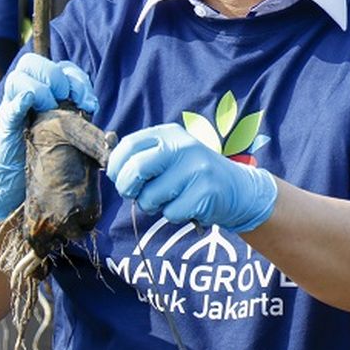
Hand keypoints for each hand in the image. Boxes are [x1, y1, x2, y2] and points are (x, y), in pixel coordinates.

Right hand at [0, 53, 97, 220]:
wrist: (14, 187)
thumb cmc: (46, 161)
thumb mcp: (68, 139)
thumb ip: (82, 127)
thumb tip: (109, 135)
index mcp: (45, 93)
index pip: (61, 68)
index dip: (76, 78)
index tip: (88, 102)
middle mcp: (26, 95)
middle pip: (36, 63)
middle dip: (58, 78)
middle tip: (69, 101)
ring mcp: (12, 109)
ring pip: (19, 77)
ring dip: (41, 88)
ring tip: (51, 110)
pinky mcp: (4, 127)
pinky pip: (10, 107)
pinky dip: (21, 101)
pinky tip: (29, 102)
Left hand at [107, 123, 277, 232]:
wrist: (237, 188)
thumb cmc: (193, 174)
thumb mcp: (172, 155)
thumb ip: (145, 157)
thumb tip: (112, 170)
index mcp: (170, 134)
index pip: (129, 145)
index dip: (117, 166)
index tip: (119, 179)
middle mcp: (183, 147)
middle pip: (136, 169)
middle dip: (128, 189)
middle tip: (137, 194)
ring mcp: (195, 169)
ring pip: (150, 197)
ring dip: (154, 205)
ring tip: (170, 198)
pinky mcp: (205, 192)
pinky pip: (170, 213)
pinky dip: (174, 215)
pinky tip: (187, 205)